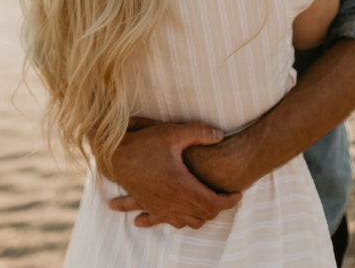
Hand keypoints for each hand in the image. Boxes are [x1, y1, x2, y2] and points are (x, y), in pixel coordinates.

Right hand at [107, 122, 241, 228]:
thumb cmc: (144, 143)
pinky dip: (183, 219)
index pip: (213, 203)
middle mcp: (172, 202)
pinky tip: (184, 214)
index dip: (229, 201)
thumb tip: (220, 135)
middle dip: (219, 209)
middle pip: (204, 215)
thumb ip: (199, 132)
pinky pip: (171, 221)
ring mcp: (160, 207)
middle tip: (228, 198)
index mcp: (182, 187)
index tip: (238, 194)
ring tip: (210, 205)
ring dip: (202, 216)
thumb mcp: (174, 133)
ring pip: (188, 221)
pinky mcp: (150, 206)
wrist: (115, 156)